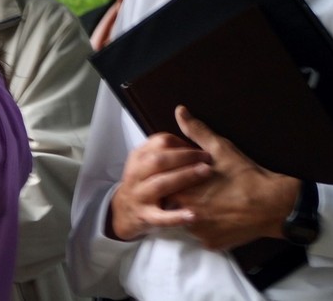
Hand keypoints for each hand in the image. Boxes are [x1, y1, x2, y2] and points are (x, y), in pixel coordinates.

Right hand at [109, 115, 213, 240]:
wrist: (123, 212)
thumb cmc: (144, 181)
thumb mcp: (147, 160)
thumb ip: (165, 145)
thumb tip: (185, 114)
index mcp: (139, 156)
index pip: (160, 142)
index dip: (182, 143)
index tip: (201, 148)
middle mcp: (136, 173)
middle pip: (159, 160)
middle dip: (185, 157)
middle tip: (209, 159)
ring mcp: (140, 195)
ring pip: (161, 184)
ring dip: (184, 177)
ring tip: (206, 174)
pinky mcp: (146, 216)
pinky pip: (162, 217)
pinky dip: (178, 216)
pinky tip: (194, 214)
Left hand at [168, 106, 298, 249]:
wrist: (275, 204)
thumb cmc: (246, 175)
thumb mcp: (220, 149)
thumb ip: (195, 132)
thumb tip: (180, 111)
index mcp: (184, 191)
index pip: (164, 186)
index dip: (173, 180)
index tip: (184, 176)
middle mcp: (188, 214)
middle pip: (173, 205)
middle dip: (181, 196)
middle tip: (201, 190)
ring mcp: (200, 232)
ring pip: (186, 221)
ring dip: (192, 213)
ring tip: (210, 202)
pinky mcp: (213, 244)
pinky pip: (202, 236)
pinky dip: (207, 227)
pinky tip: (218, 216)